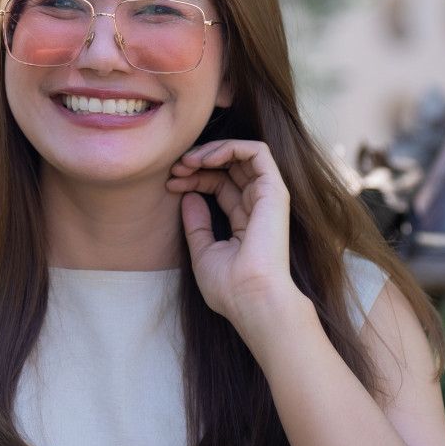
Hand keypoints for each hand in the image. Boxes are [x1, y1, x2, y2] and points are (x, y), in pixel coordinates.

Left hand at [166, 139, 304, 335]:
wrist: (251, 298)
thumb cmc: (230, 286)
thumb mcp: (203, 252)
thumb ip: (197, 224)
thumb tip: (188, 196)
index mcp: (245, 221)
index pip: (219, 185)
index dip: (194, 179)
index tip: (170, 184)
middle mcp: (258, 206)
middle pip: (228, 168)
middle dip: (199, 161)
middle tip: (176, 168)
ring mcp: (268, 197)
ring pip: (242, 154)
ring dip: (211, 151)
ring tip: (187, 161)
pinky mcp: (274, 190)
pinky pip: (257, 152)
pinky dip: (230, 147)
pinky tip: (206, 159)